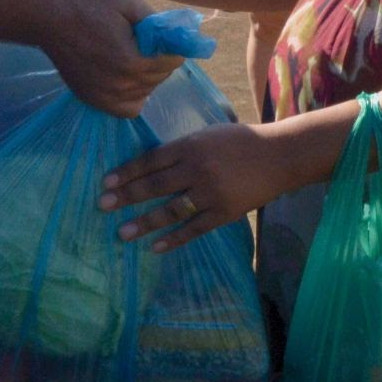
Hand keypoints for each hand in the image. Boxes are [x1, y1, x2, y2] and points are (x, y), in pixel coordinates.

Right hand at [45, 0, 179, 117]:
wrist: (47, 16)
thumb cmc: (88, 3)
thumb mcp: (129, 2)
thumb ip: (157, 23)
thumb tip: (177, 37)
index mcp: (131, 62)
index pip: (172, 62)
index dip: (172, 46)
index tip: (162, 35)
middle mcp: (119, 86)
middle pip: (160, 78)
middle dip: (160, 60)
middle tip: (146, 42)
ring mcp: (103, 97)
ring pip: (145, 93)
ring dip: (147, 77)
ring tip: (133, 56)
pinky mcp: (91, 99)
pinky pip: (126, 108)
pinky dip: (132, 96)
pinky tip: (125, 77)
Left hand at [100, 121, 288, 251]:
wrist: (279, 156)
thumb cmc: (240, 141)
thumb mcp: (208, 134)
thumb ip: (182, 148)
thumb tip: (150, 164)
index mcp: (192, 145)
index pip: (151, 160)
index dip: (128, 172)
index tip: (107, 183)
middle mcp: (198, 168)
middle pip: (155, 185)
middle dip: (127, 196)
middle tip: (103, 206)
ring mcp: (211, 193)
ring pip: (171, 210)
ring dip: (144, 222)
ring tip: (123, 232)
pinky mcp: (224, 212)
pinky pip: (194, 229)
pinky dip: (174, 239)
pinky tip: (156, 246)